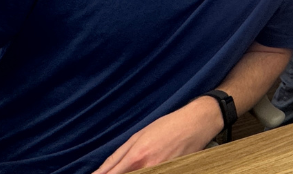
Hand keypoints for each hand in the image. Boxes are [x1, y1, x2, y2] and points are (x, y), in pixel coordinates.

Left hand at [92, 97, 220, 173]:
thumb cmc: (167, 126)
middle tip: (125, 167)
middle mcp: (148, 168)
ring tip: (138, 164)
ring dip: (134, 173)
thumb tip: (97, 173)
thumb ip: (115, 158)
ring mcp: (162, 172)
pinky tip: (146, 168)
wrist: (196, 123)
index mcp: (136, 157)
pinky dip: (146, 173)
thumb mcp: (137, 136)